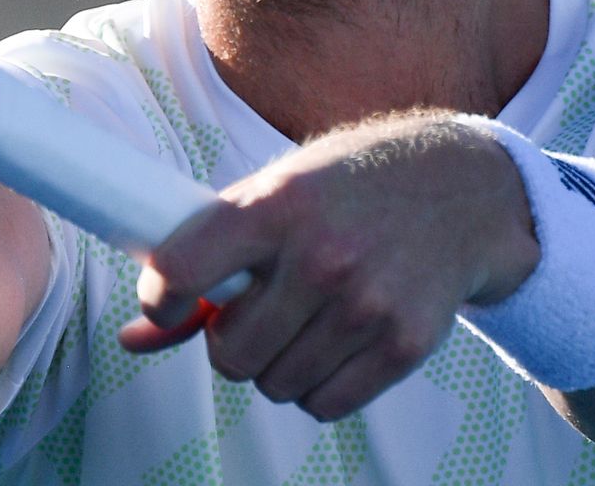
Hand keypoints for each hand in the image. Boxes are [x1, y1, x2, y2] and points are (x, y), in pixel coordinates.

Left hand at [120, 114, 537, 418]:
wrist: (460, 190)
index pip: (181, 270)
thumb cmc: (345, 189)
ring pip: (275, 385)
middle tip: (255, 308)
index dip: (162, 299)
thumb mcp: (272, 194)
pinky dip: (317, 385)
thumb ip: (204, 259)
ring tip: (302, 318)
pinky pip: (324, 405)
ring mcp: (367, 305)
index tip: (170, 302)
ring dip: (276, 363)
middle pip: (231, 353)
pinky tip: (334, 340)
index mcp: (277, 204)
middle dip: (230, 340)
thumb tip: (134, 337)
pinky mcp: (404, 346)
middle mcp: (322, 257)